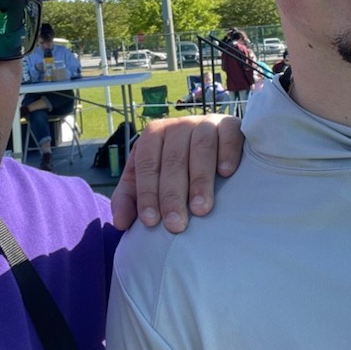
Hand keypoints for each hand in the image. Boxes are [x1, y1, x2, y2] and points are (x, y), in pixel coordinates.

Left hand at [111, 113, 243, 232]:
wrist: (216, 142)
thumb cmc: (180, 167)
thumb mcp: (151, 178)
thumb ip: (132, 197)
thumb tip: (119, 223)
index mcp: (153, 135)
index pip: (146, 163)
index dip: (147, 192)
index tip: (150, 221)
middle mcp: (178, 126)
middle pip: (172, 160)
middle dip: (172, 194)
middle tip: (176, 225)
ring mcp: (205, 124)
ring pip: (200, 149)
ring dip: (199, 180)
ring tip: (200, 209)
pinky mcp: (231, 125)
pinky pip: (229, 135)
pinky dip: (227, 152)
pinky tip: (226, 173)